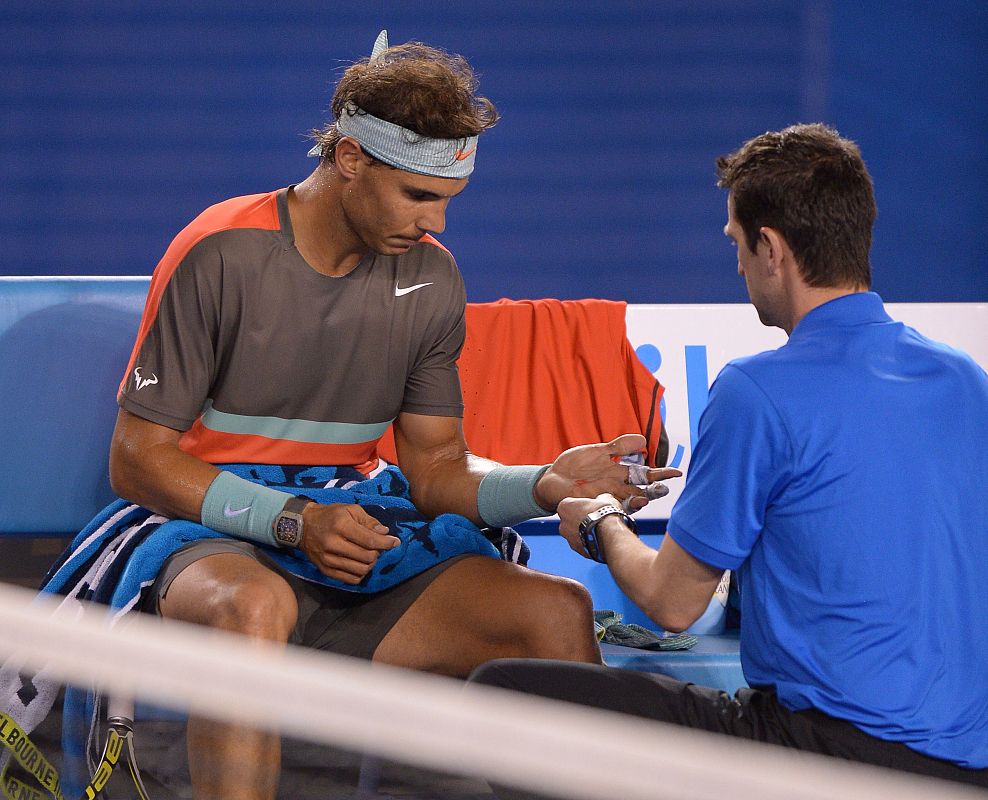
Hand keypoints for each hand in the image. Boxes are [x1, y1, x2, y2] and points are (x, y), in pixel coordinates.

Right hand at [299, 503, 399, 584]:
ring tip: (368, 554)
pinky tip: (360, 564)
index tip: (395, 542)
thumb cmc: (330, 515)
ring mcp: (328, 560)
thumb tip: (385, 533)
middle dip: (378, 552)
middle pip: (368, 557)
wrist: (302, 526)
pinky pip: (351, 579)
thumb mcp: (350, 510)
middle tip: (377, 546)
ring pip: (361, 570)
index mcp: (341, 526)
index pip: (370, 541)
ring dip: (370, 564)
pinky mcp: (325, 570)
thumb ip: (369, 521)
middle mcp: (334, 544)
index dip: (386, 543)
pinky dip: (361, 573)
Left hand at [534, 434, 682, 511]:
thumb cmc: (574, 466)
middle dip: (655, 490)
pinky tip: (630, 503)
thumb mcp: (598, 451)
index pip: (645, 475)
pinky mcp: (595, 503)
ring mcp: (607, 496)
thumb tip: (643, 439)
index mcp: (619, 473)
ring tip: (648, 498)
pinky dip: (621, 506)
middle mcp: (617, 487)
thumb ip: (618, 447)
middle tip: (665, 488)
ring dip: (640, 500)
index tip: (676, 473)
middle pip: (642, 490)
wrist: (552, 479)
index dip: (661, 474)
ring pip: (630, 501)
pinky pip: (612, 507)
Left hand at [556, 494, 621, 557]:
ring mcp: (569, 539)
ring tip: (601, 531)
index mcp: (564, 507)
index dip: (582, 506)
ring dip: (586, 532)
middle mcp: (562, 524)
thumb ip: (600, 498)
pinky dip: (590, 542)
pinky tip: (601, 540)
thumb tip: (603, 499)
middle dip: (581, 520)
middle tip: (597, 519)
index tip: (591, 507)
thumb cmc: (605, 514)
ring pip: (576, 534)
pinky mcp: (578, 550)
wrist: (610, 535)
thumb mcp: (605, 498)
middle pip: (571, 520)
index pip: (570, 504)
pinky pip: (583, 545)